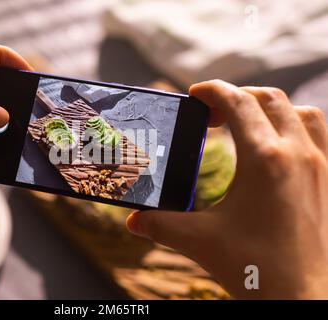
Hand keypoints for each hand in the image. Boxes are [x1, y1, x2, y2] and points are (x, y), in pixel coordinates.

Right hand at [126, 80, 327, 298]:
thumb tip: (132, 221)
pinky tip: (277, 149)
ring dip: (271, 108)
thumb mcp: (199, 241)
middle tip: (212, 115)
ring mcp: (321, 165)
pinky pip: (319, 135)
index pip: (238, 102)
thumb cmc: (257, 269)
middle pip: (268, 98)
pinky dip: (297, 127)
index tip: (195, 94)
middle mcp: (298, 153)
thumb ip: (160, 225)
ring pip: (301, 111)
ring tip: (248, 125)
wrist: (304, 299)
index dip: (213, 91)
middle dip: (237, 96)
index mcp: (264, 159)